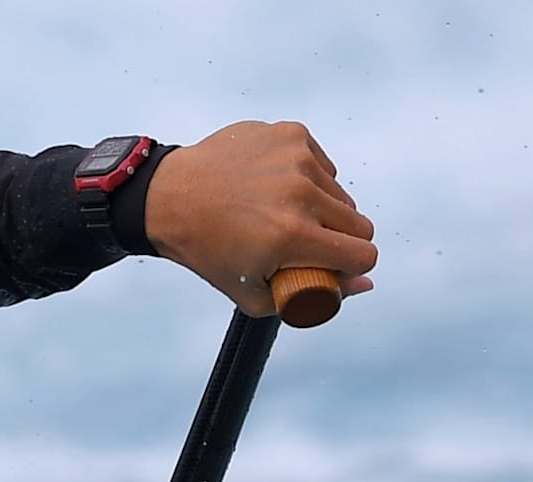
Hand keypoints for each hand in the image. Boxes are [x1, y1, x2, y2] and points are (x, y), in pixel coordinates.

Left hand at [143, 121, 378, 315]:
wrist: (168, 197)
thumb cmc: (207, 249)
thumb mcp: (251, 294)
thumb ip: (313, 295)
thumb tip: (364, 282)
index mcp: (292, 236)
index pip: (363, 254)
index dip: (350, 265)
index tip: (332, 264)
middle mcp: (300, 193)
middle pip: (359, 225)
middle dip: (338, 239)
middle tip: (304, 242)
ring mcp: (297, 159)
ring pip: (341, 194)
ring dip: (322, 208)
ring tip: (280, 213)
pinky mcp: (291, 134)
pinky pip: (323, 165)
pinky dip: (308, 178)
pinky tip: (273, 187)